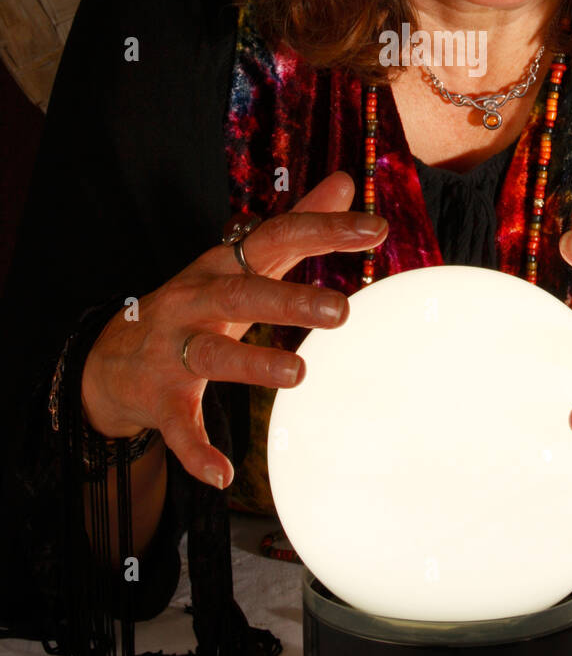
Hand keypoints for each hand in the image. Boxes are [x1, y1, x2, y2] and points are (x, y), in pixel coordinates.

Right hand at [81, 171, 387, 489]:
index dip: (324, 230)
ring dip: (253, 363)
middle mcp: (196, 300)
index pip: (277, 237)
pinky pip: (179, 425)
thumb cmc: (196, 302)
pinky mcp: (160, 397)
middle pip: (242, 293)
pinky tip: (223, 473)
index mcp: (223, 265)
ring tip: (298, 373)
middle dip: (288, 300)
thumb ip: (297, 224)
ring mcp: (174, 349)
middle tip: (341, 310)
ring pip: (212, 354)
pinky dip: (196, 449)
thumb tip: (348, 182)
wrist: (111, 356)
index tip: (376, 229)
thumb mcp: (243, 260)